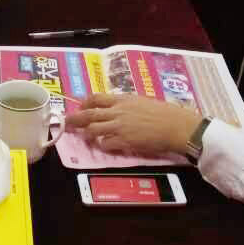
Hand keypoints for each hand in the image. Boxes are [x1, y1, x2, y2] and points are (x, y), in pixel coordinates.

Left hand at [68, 93, 203, 156]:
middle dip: (76, 118)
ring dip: (86, 134)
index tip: (80, 106)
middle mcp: (118, 111)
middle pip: (89, 114)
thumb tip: (119, 108)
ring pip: (93, 129)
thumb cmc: (164, 112)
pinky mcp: (124, 140)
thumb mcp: (143, 101)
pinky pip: (105, 143)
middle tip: (68, 122)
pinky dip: (102, 145)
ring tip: (83, 137)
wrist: (175, 125)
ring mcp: (119, 126)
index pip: (97, 98)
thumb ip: (128, 104)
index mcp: (123, 99)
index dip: (85, 103)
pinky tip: (103, 146)